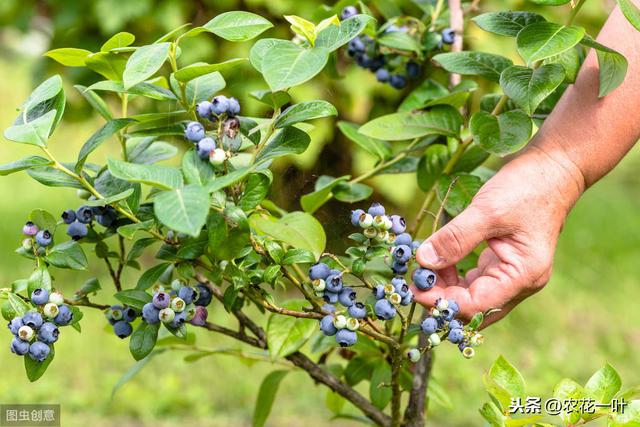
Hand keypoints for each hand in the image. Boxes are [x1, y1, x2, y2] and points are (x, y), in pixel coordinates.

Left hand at [413, 144, 585, 325]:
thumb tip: (423, 261)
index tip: (413, 289)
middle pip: (475, 308)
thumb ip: (455, 239)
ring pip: (473, 296)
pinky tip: (438, 263)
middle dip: (442, 299)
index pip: (477, 306)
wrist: (554, 168)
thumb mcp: (487, 211)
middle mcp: (521, 282)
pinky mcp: (504, 263)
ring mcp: (514, 274)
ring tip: (421, 271)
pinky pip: (476, 281)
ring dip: (446, 288)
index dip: (442, 301)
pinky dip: (454, 277)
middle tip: (411, 283)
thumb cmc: (527, 187)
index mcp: (523, 275)